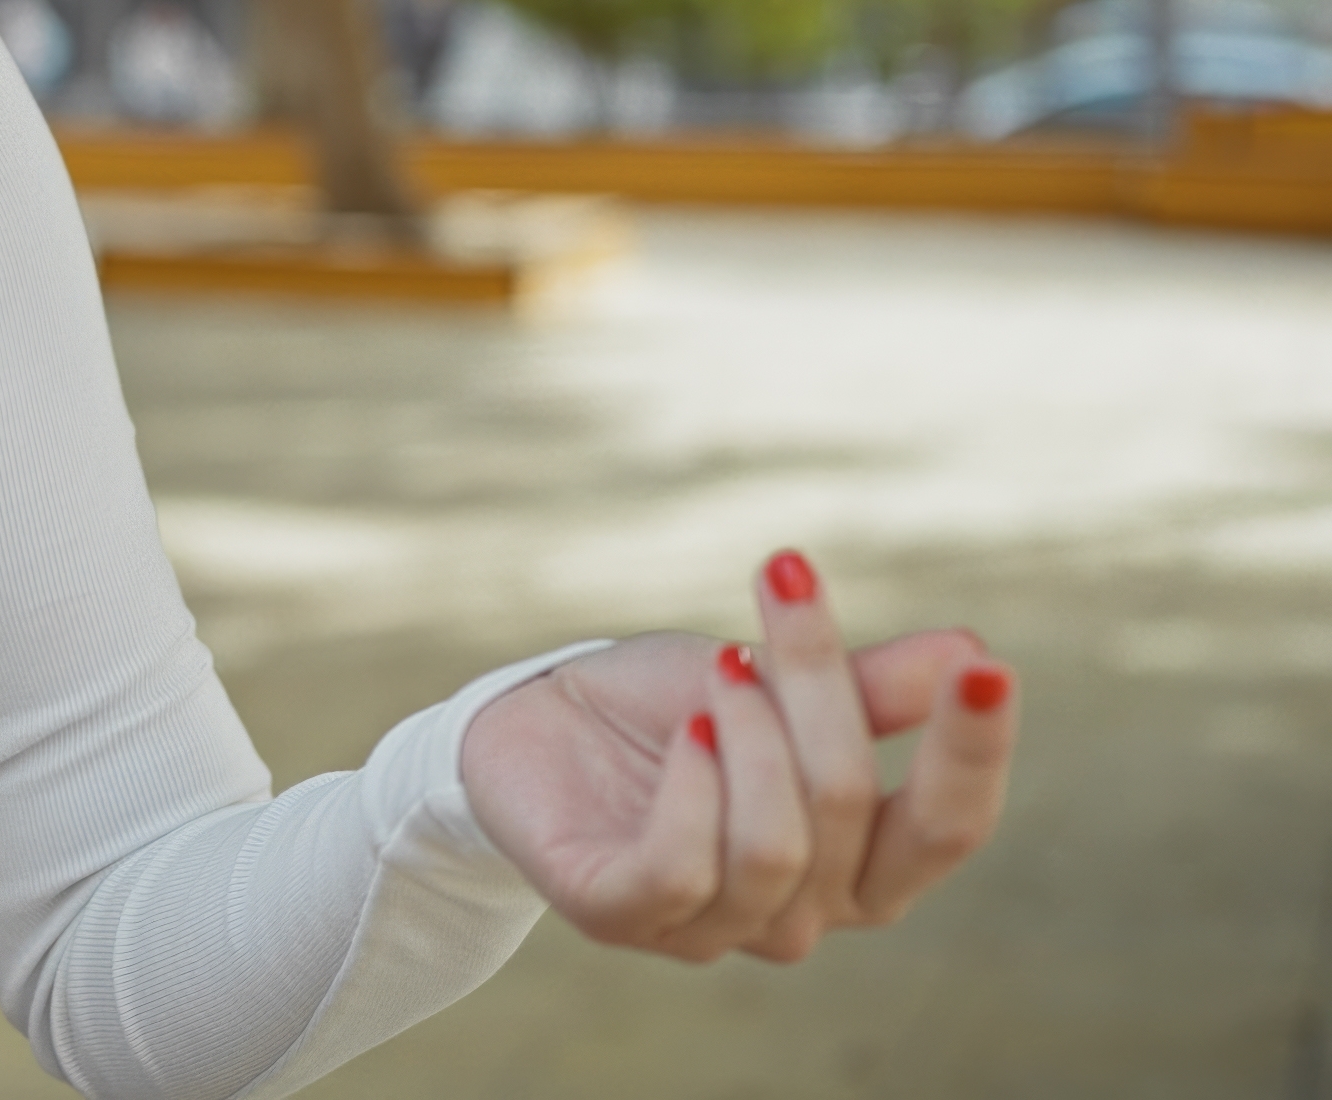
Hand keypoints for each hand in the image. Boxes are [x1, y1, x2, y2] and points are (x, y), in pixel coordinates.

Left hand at [464, 549, 1016, 962]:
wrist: (534, 720)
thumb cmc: (667, 709)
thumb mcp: (774, 681)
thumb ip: (869, 687)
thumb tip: (969, 651)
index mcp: (860, 867)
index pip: (950, 829)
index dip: (974, 754)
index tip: (990, 667)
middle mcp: (801, 916)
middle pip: (850, 810)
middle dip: (820, 692)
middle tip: (781, 594)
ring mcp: (711, 929)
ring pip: (774, 847)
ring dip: (751, 734)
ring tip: (721, 669)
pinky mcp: (620, 917)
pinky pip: (682, 871)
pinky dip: (691, 791)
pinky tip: (687, 732)